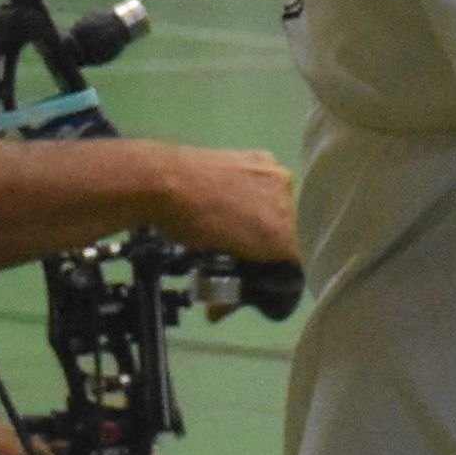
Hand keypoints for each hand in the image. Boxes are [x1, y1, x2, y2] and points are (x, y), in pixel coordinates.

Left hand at [150, 146, 296, 271]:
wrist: (165, 179)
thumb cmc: (187, 225)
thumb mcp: (214, 261)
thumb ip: (238, 274)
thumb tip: (228, 298)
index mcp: (279, 234)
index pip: (290, 262)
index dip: (272, 271)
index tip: (254, 272)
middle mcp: (287, 203)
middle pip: (287, 232)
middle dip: (268, 242)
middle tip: (242, 246)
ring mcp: (277, 175)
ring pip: (279, 205)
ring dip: (264, 214)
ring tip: (234, 217)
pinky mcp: (263, 156)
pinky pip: (269, 183)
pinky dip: (257, 191)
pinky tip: (233, 192)